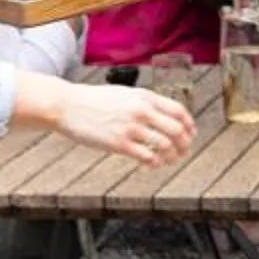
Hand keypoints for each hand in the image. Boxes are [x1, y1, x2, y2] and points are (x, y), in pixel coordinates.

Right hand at [56, 84, 195, 166]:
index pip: (178, 110)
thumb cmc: (94, 100)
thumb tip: (164, 116)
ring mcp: (130, 127)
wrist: (67, 105)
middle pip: (176, 130)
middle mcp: (141, 110)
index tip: (191, 134)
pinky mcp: (119, 144)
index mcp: (144, 96)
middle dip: (184, 143)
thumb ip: (145, 102)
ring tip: (168, 160)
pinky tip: (152, 164)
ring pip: (165, 145)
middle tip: (183, 151)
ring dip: (171, 156)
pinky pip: (147, 157)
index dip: (189, 125)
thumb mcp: (124, 93)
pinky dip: (155, 163)